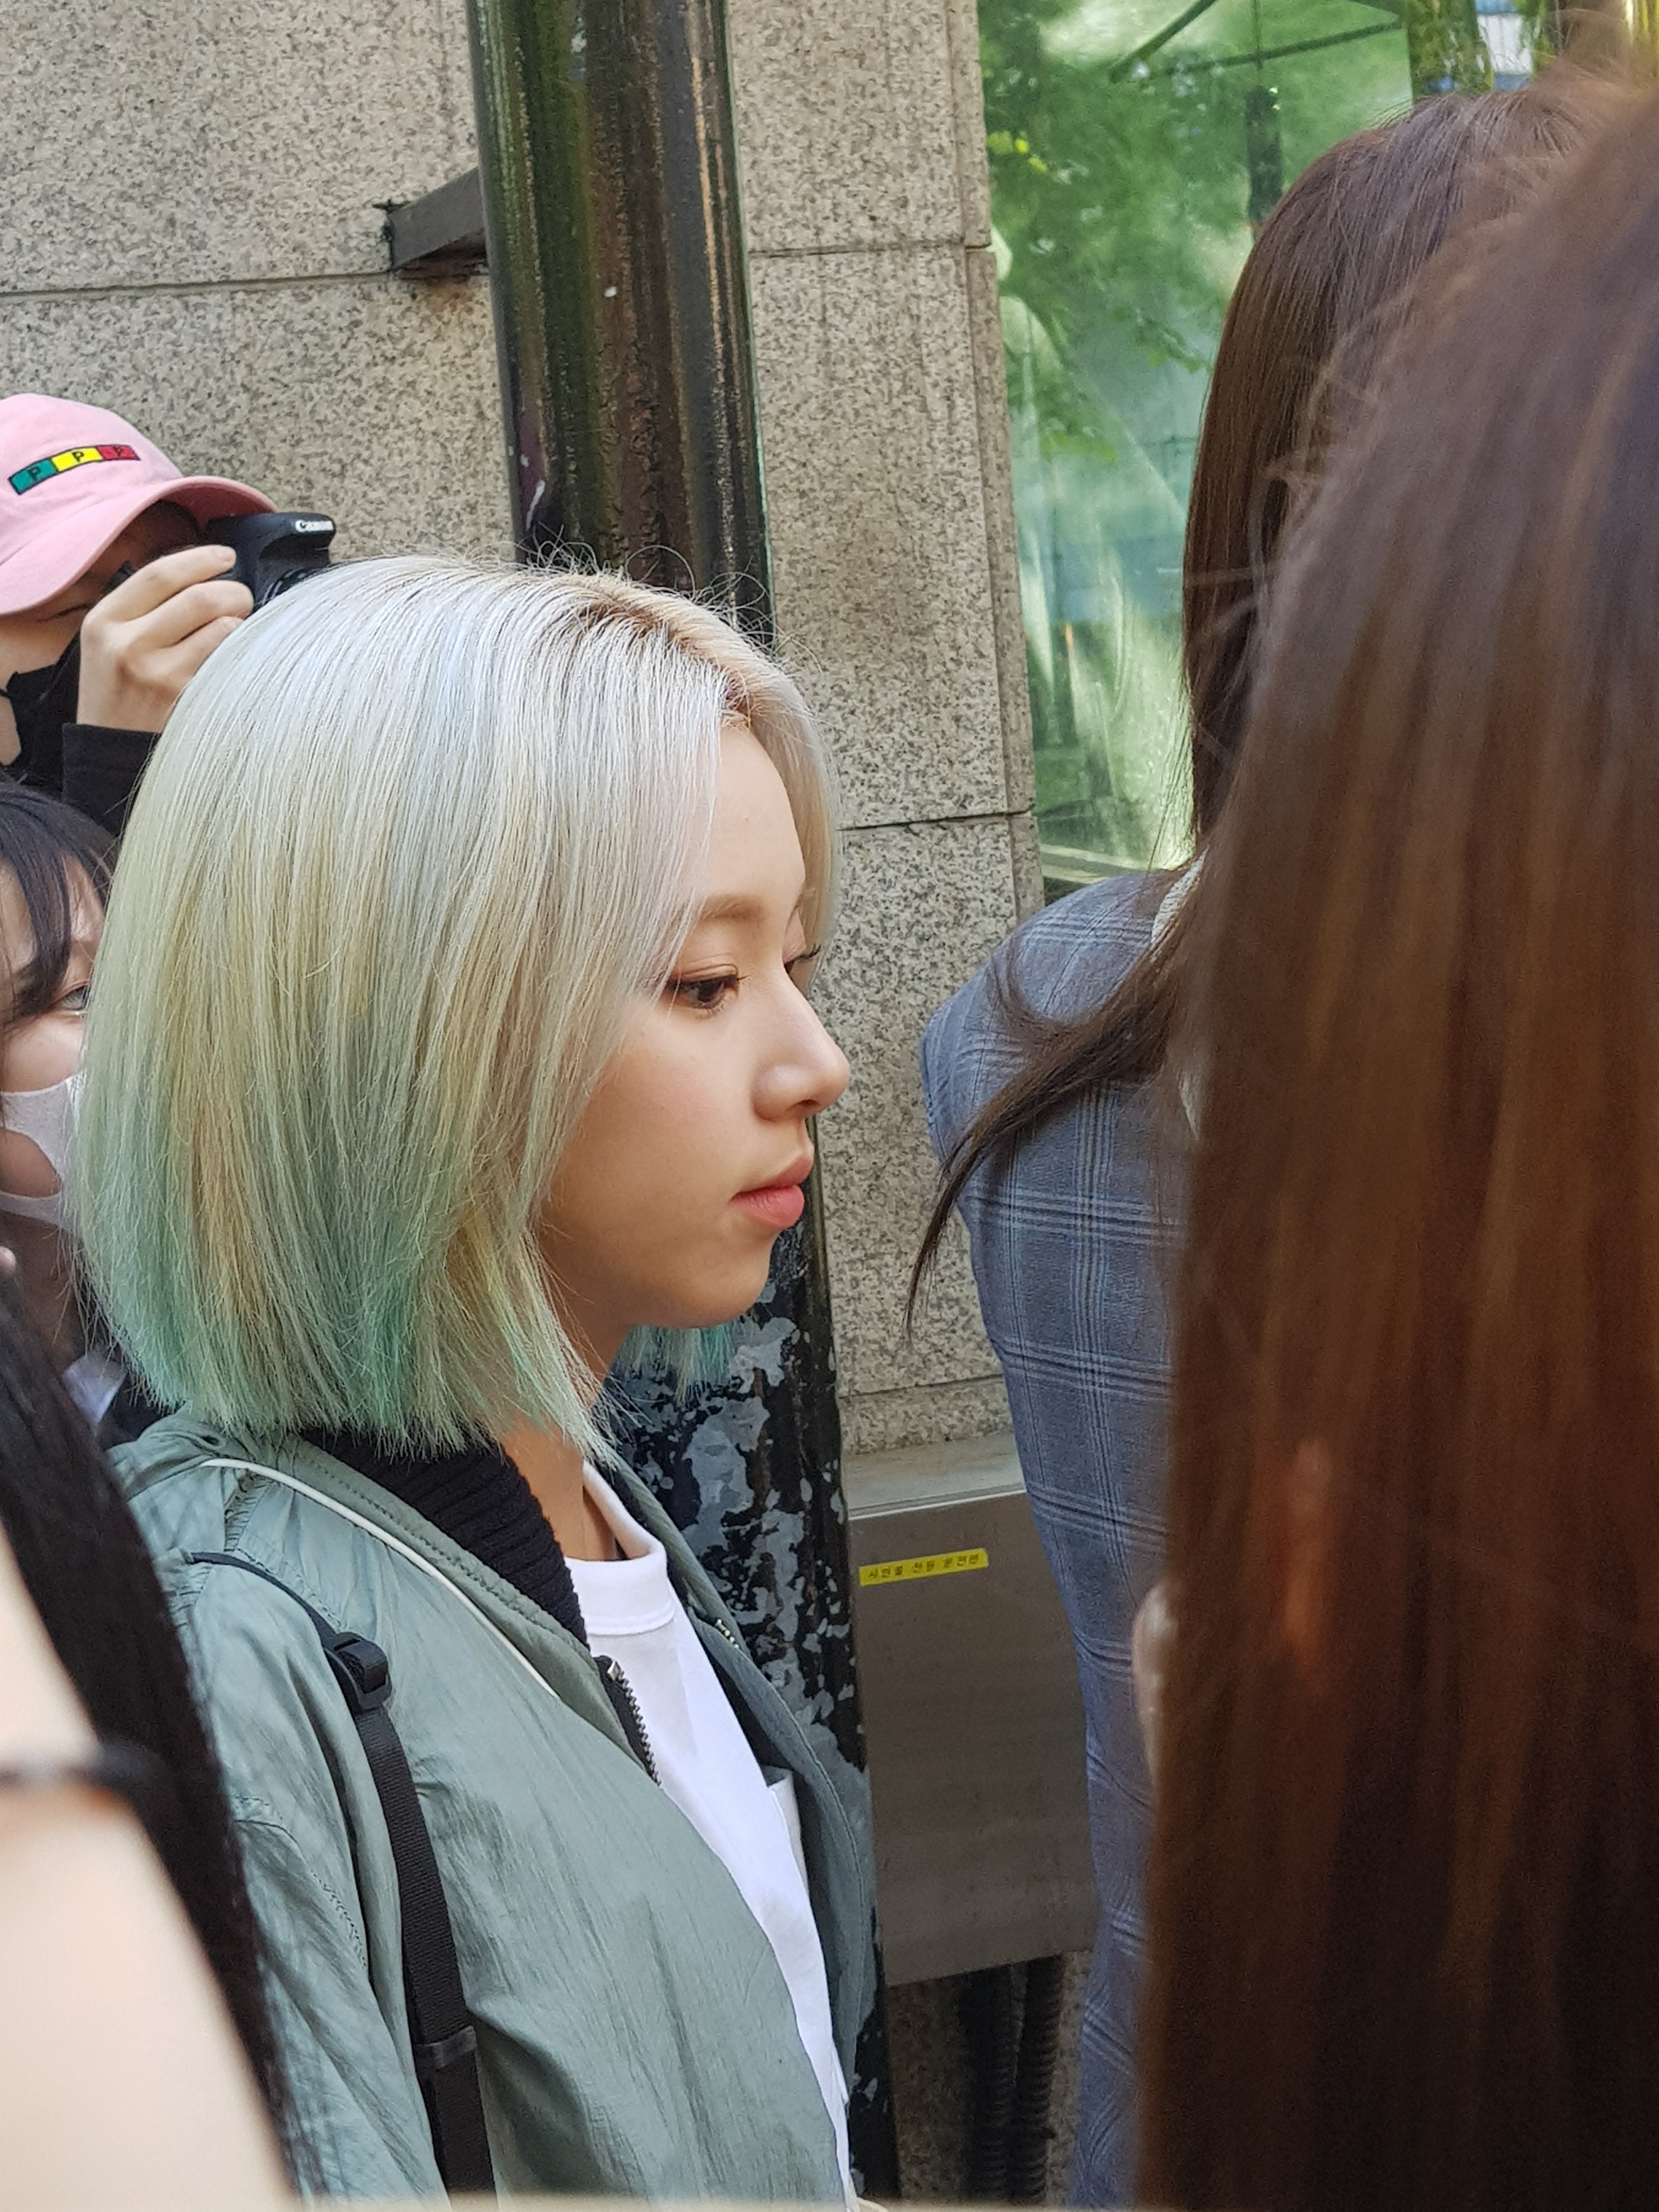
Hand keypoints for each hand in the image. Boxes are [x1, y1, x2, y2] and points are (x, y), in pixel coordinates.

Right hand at [76, 546, 253, 732]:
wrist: (108, 759)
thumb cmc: (118, 699)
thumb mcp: (108, 647)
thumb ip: (142, 611)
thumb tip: (199, 577)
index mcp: (103, 622)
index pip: (159, 574)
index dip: (201, 559)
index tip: (225, 557)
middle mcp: (126, 644)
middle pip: (199, 596)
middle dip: (233, 591)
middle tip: (242, 599)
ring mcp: (157, 674)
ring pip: (222, 627)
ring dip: (242, 623)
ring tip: (241, 630)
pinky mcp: (186, 700)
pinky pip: (229, 663)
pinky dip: (242, 655)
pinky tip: (240, 659)